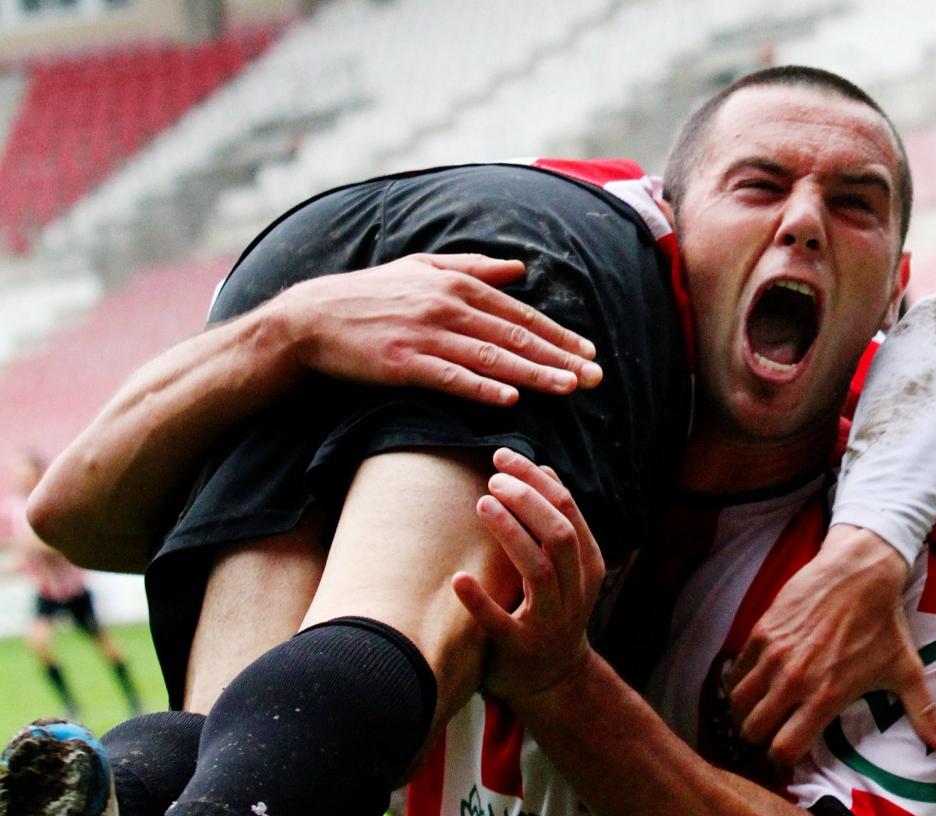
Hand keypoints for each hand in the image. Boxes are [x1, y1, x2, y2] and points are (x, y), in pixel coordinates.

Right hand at [278, 254, 601, 405]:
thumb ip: (473, 267)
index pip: (519, 314)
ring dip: (533, 374)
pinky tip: (510, 399)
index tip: (590, 352)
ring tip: (568, 388)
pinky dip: (481, 388)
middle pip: (514, 336)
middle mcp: (445, 305)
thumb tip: (519, 269)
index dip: (558, 335)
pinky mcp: (402, 362)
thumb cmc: (371, 295)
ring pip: (491, 357)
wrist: (312, 318)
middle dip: (559, 357)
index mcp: (456, 284)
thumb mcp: (422, 269)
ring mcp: (424, 335)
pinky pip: (450, 378)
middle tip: (595, 377)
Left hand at [452, 448, 604, 700]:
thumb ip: (557, 522)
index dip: (535, 479)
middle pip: (558, 534)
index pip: (567, 509)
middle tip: (493, 481)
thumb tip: (543, 469)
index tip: (503, 458)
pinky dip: (479, 601)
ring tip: (481, 505)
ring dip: (510, 534)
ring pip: (538, 571)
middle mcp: (575, 591)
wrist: (554, 680)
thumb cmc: (553, 610)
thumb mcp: (568, 567)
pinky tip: (459, 579)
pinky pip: (500, 623)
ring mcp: (550, 621)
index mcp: (588, 564)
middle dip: (527, 500)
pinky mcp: (521, 648)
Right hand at [725, 525, 935, 764]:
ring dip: (744, 713)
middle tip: (770, 733)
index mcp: (826, 697)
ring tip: (757, 710)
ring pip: (737, 703)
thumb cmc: (884, 624)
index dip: (782, 760)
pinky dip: (738, 683)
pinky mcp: (761, 633)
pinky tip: (753, 683)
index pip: (784, 748)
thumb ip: (922, 713)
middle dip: (759, 738)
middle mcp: (794, 680)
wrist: (859, 572)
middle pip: (753, 730)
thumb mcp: (906, 670)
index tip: (787, 757)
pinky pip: (734, 672)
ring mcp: (773, 656)